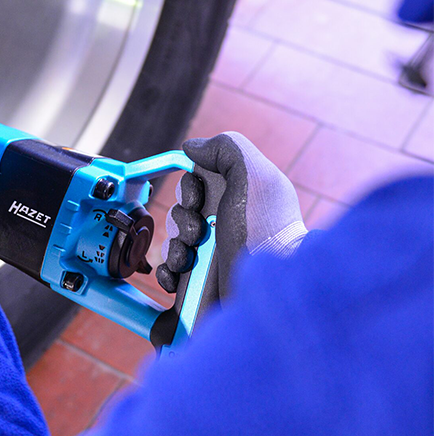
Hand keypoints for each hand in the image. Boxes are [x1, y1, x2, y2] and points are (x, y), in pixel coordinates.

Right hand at [157, 132, 306, 295]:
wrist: (270, 288)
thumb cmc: (265, 232)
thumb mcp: (254, 176)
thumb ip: (226, 149)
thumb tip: (191, 147)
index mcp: (236, 201)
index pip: (194, 187)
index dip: (188, 192)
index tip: (198, 202)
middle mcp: (224, 227)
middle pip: (179, 215)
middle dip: (181, 223)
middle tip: (198, 235)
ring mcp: (211, 258)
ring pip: (171, 244)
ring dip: (173, 250)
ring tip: (190, 260)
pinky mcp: (200, 286)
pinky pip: (168, 274)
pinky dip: (166, 273)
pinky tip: (178, 276)